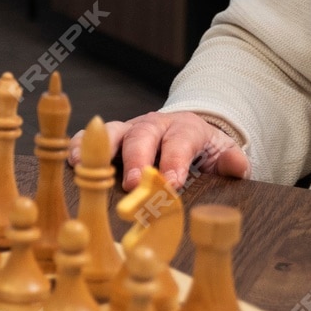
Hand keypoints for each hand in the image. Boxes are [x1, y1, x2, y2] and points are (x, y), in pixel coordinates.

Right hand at [67, 112, 250, 190]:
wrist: (186, 132)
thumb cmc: (201, 150)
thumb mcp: (221, 152)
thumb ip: (230, 160)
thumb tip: (238, 167)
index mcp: (185, 128)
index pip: (180, 142)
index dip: (174, 162)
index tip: (171, 184)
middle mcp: (154, 125)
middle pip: (143, 136)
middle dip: (137, 159)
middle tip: (134, 184)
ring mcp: (130, 130)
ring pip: (113, 132)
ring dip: (101, 149)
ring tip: (88, 165)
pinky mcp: (111, 139)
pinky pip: (91, 138)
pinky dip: (79, 146)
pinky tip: (71, 161)